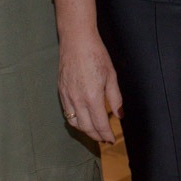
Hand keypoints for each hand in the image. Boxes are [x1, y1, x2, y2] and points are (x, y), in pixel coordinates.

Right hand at [53, 0, 120, 143]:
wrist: (76, 41)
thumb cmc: (96, 55)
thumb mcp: (111, 76)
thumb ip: (115, 98)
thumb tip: (119, 115)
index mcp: (92, 97)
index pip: (100, 124)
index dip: (106, 134)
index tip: (112, 139)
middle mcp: (78, 100)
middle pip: (86, 127)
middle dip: (96, 136)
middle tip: (104, 138)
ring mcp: (67, 96)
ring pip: (75, 123)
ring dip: (85, 131)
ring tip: (94, 132)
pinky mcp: (61, 91)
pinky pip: (67, 113)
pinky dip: (75, 121)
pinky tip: (82, 120)